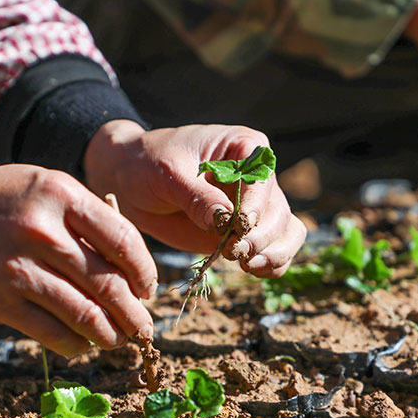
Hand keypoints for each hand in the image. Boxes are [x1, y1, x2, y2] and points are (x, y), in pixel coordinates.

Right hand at [0, 164, 156, 356]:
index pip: (124, 241)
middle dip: (135, 314)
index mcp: (61, 195)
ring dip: (110, 334)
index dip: (145, 272)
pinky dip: (77, 345)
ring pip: (85, 314)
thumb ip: (84, 218)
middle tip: (144, 328)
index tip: (147, 289)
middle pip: (109, 284)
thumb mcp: (41, 188)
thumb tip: (130, 264)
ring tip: (118, 340)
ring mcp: (18, 268)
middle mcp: (42, 231)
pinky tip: (84, 345)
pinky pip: (52, 332)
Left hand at [84, 121, 306, 277]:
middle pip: (279, 210)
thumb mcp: (168, 172)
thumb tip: (225, 221)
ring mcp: (254, 208)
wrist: (130, 182)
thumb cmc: (148, 163)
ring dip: (274, 253)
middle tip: (237, 251)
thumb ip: (197, 195)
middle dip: (263, 235)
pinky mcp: (245, 234)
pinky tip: (252, 270)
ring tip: (248, 264)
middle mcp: (258, 178)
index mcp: (245, 147)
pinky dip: (271, 265)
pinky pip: (274, 251)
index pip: (264, 178)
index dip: (256, 205)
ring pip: (286, 232)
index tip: (240, 225)